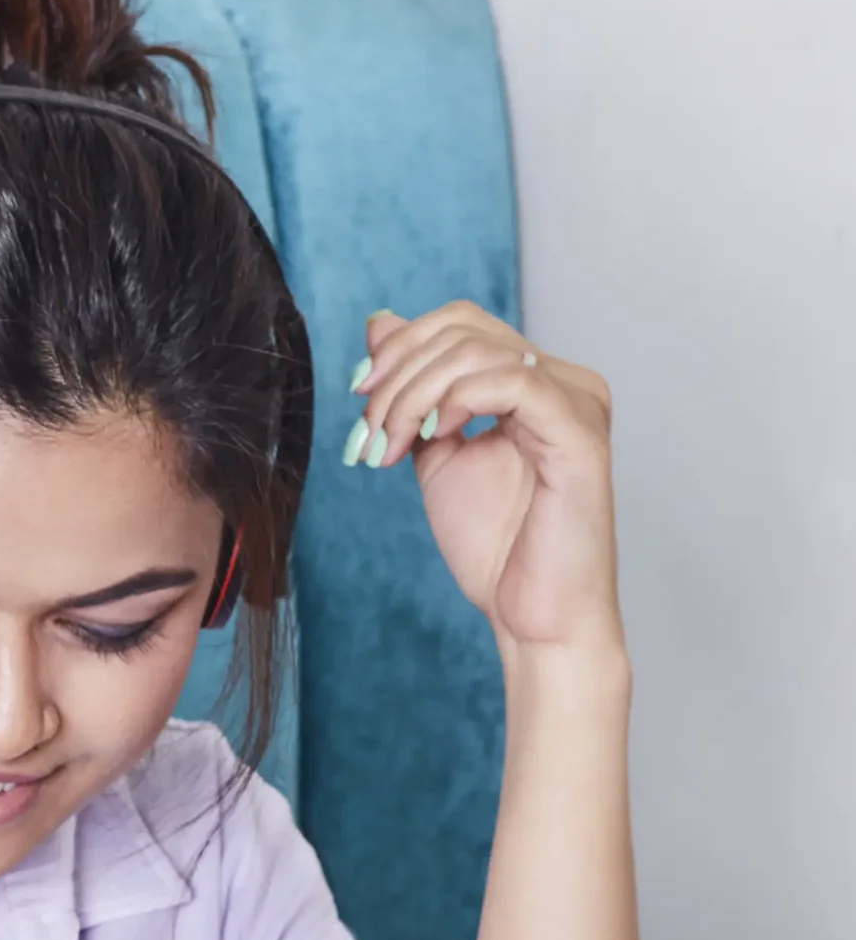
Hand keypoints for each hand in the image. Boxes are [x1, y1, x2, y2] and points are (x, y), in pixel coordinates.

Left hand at [346, 303, 624, 659]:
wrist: (533, 617)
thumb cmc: (498, 548)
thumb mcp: (434, 454)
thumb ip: (413, 392)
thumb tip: (380, 323)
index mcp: (535, 382)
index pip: (461, 323)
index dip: (401, 346)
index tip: (358, 394)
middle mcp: (565, 381)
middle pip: (464, 329)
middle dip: (398, 374)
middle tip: (368, 430)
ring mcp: (578, 403)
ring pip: (479, 351)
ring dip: (413, 395)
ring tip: (389, 447)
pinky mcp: (580, 433)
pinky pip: (514, 381)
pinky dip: (457, 401)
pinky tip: (433, 438)